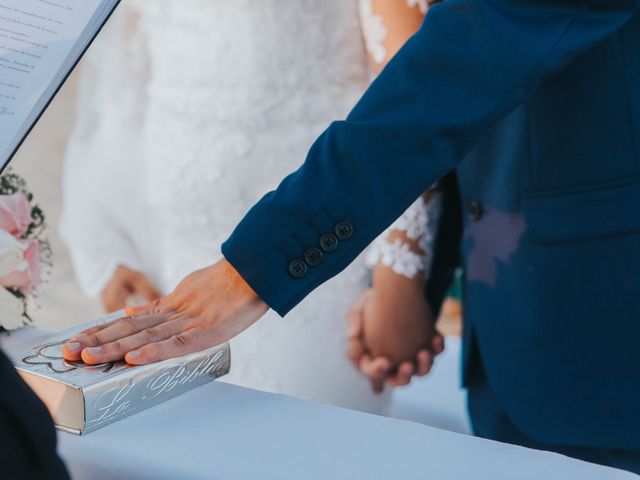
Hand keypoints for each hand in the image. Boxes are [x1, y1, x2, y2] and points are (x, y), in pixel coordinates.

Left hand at [63, 259, 268, 364]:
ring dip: (114, 347)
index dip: (101, 330)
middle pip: (129, 328)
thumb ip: (160, 305)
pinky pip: (177, 343)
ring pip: (146, 336)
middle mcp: (173, 313)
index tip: (76, 339)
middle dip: (97, 341)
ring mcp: (188, 321)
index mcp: (170, 305)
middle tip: (68, 352)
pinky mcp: (206, 330)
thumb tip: (131, 310)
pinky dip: (154, 351)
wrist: (254, 270)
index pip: (128, 319)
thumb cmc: (228, 283)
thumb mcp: (189, 289)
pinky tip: (132, 359)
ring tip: (86, 357)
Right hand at [346, 280, 443, 392]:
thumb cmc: (375, 300)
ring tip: (424, 353)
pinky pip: (435, 352)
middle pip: (397, 379)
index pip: (371, 370)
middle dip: (403, 377)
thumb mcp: (360, 307)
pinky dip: (437, 348)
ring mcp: (411, 355)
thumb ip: (353, 319)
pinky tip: (436, 337)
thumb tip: (351, 335)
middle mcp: (393, 361)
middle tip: (407, 367)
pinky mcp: (427, 345)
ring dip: (424, 366)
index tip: (384, 362)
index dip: (376, 371)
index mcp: (372, 356)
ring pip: (420, 371)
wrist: (397, 285)